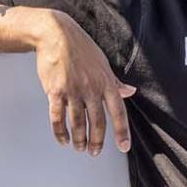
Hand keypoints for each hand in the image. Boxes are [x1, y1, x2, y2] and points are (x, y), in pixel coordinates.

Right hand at [32, 10, 135, 154]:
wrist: (55, 34)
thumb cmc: (80, 47)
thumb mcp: (102, 63)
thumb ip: (115, 81)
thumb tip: (131, 91)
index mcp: (106, 82)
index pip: (118, 111)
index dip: (122, 131)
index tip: (124, 147)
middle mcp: (92, 88)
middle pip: (97, 122)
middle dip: (97, 141)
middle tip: (94, 152)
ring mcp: (73, 90)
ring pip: (78, 123)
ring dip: (79, 139)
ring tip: (79, 147)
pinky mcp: (55, 91)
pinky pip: (57, 117)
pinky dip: (60, 132)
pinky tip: (63, 139)